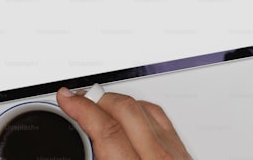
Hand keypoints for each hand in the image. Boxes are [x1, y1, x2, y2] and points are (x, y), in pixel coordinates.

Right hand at [57, 88, 192, 159]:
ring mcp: (176, 155)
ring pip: (145, 109)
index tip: (67, 98)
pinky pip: (162, 119)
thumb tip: (81, 140)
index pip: (107, 129)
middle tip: (77, 99)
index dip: (82, 108)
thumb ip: (96, 157)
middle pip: (126, 110)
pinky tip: (129, 112)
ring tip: (98, 103)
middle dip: (97, 98)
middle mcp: (159, 159)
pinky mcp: (185, 154)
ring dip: (118, 101)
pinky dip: (141, 109)